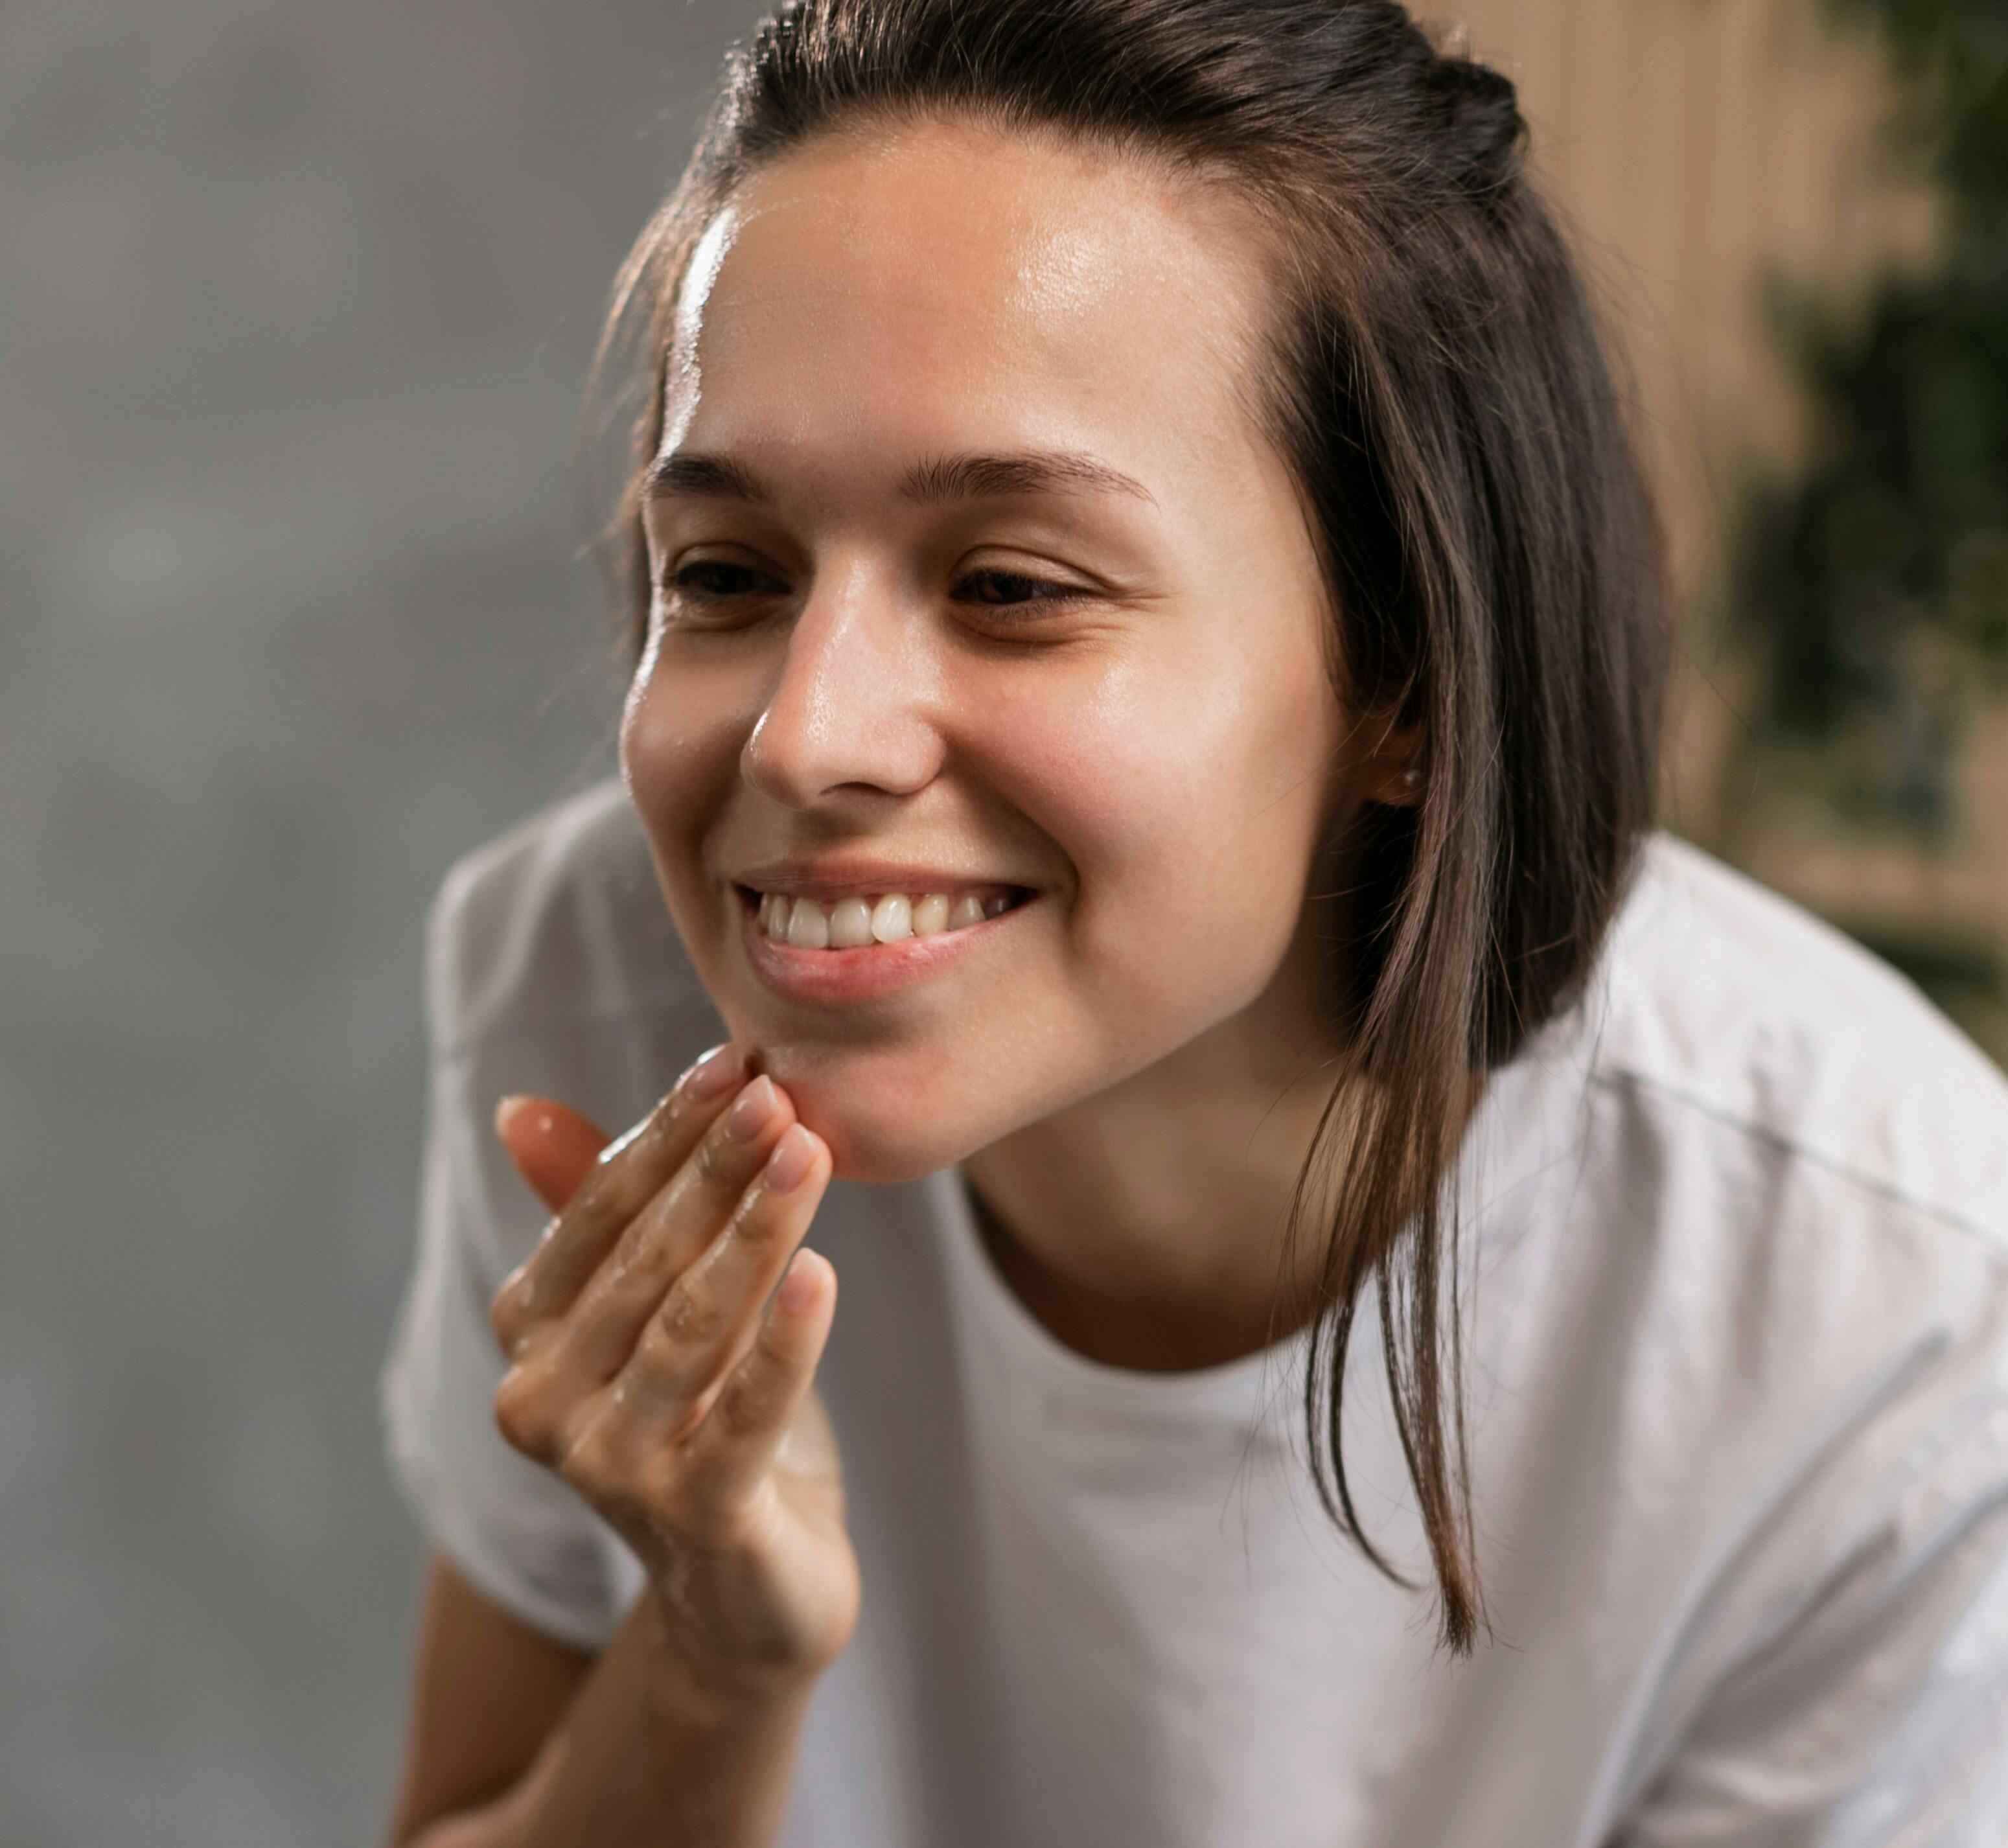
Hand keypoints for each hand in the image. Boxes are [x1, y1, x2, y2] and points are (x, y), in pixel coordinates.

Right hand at [486, 1047, 858, 1706]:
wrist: (749, 1590)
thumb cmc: (706, 1419)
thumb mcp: (655, 1307)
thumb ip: (595, 1213)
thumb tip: (516, 1108)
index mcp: (530, 1333)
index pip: (598, 1209)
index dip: (666, 1132)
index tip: (733, 1062)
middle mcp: (544, 1400)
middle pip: (647, 1258)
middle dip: (718, 1168)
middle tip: (780, 1093)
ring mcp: (611, 1466)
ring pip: (693, 1323)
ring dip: (757, 1231)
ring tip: (812, 1153)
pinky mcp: (694, 1517)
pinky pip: (747, 1410)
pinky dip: (786, 1340)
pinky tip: (823, 1270)